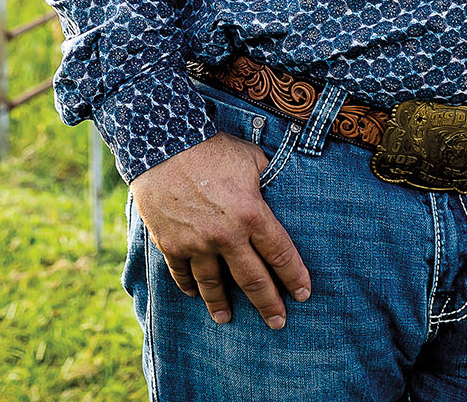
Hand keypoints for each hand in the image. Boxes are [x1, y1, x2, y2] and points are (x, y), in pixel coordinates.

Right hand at [127, 133, 310, 328]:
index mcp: (252, 214)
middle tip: (278, 322)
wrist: (162, 143)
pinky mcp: (171, 242)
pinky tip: (193, 294)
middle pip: (253, 280)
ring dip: (221, 304)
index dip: (295, 277)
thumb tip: (281, 189)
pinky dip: (187, 285)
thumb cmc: (212, 148)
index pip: (281, 255)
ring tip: (227, 318)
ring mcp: (196, 243)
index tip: (303, 294)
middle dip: (269, 304)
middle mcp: (227, 236)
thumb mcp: (251, 159)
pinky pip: (181, 272)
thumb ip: (268, 179)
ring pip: (213, 284)